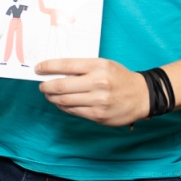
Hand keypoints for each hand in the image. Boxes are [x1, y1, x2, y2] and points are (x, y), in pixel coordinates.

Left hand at [35, 58, 149, 125]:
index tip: (38, 69)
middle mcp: (98, 83)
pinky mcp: (98, 115)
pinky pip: (74, 111)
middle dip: (46, 86)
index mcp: (98, 66)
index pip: (65, 65)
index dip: (48, 67)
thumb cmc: (119, 78)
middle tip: (42, 86)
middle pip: (61, 85)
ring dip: (53, 98)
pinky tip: (62, 103)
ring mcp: (98, 101)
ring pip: (65, 100)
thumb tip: (55, 72)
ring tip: (50, 95)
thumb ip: (82, 68)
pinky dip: (64, 107)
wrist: (143, 95)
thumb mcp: (104, 65)